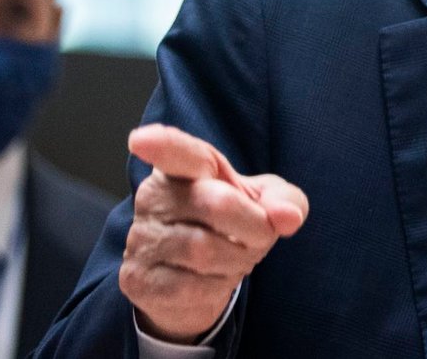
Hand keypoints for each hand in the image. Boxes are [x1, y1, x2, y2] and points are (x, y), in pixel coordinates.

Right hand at [119, 124, 307, 342]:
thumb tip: (288, 216)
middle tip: (262, 235)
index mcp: (184, 167)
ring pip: (204, 250)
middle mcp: (154, 196)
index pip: (176, 152)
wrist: (194, 283)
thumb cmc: (230, 227)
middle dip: (255, 225)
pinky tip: (213, 280)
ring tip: (237, 257)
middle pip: (216, 203)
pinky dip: (217, 287)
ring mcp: (141, 238)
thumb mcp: (265, 204)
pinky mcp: (138, 278)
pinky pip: (190, 286)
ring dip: (238, 259)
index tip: (142, 140)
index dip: (161, 144)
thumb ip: (284, 199)